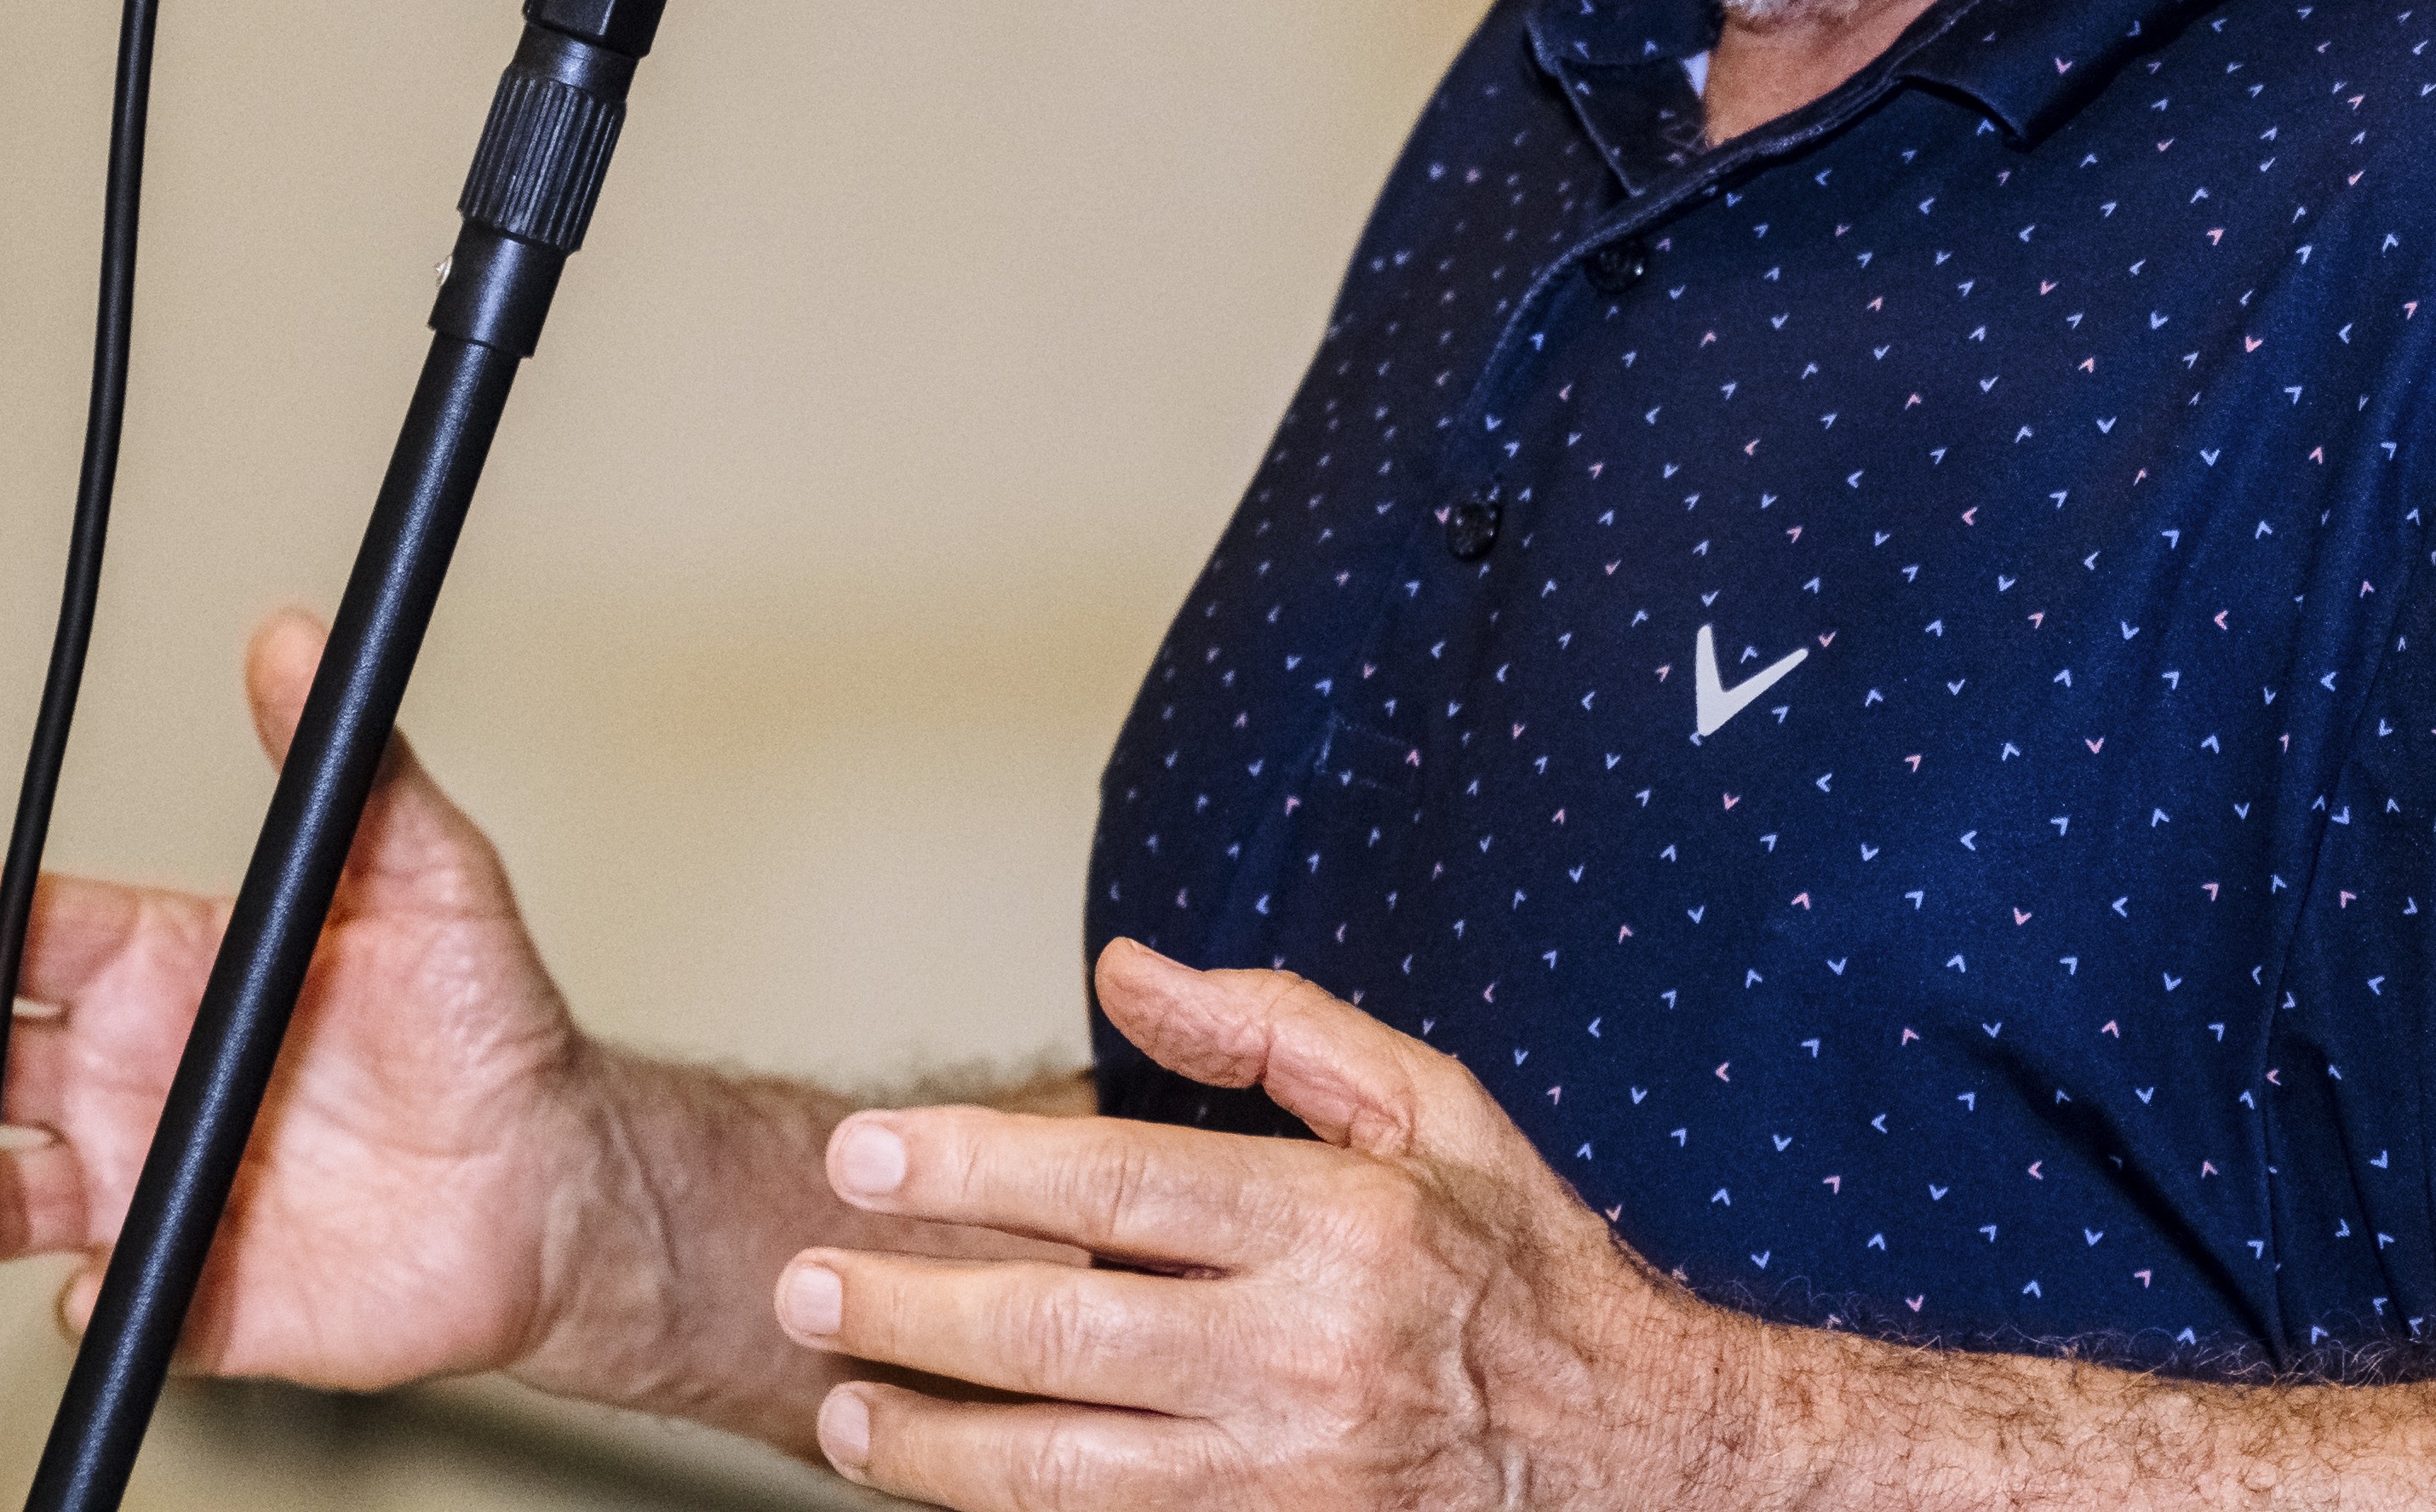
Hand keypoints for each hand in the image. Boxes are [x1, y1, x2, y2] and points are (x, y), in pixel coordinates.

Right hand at [0, 608, 636, 1390]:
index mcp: (169, 969)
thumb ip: (352, 770)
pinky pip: (112, 1302)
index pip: (19, 933)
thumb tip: (299, 643)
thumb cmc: (482, 1021)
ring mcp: (154, 1182)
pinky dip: (94, 1298)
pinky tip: (102, 1282)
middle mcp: (138, 1075)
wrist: (549, 1181)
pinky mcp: (194, 1285)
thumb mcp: (429, 874)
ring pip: (1, 1192)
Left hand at [773, 940, 1743, 1507]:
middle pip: (1056, 1329)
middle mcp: (1306, 1354)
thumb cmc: (1517, 1263)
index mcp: (1339, 1221)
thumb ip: (1276, 1028)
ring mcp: (1290, 1477)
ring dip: (926, 1439)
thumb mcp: (1434, 1105)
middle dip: (905, 1302)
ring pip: (1057, 1469)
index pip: (1113, 1185)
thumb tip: (1125, 974)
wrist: (1632, 1453)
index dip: (970, 1167)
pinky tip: (943, 1483)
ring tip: (838, 1402)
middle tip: (804, 1273)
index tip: (862, 1156)